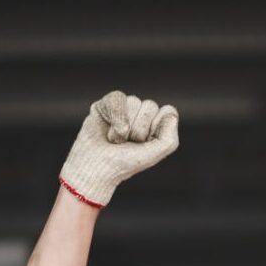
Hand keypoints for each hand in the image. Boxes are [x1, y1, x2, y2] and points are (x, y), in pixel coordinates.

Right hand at [58, 90, 178, 206]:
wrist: (95, 167)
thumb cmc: (124, 163)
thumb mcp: (154, 155)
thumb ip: (170, 139)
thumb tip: (169, 111)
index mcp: (155, 126)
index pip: (168, 112)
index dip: (156, 127)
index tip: (145, 144)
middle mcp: (140, 115)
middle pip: (150, 106)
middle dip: (139, 129)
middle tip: (127, 143)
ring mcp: (124, 108)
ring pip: (133, 101)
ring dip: (124, 126)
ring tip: (115, 139)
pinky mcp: (106, 104)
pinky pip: (118, 98)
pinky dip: (114, 116)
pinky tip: (107, 129)